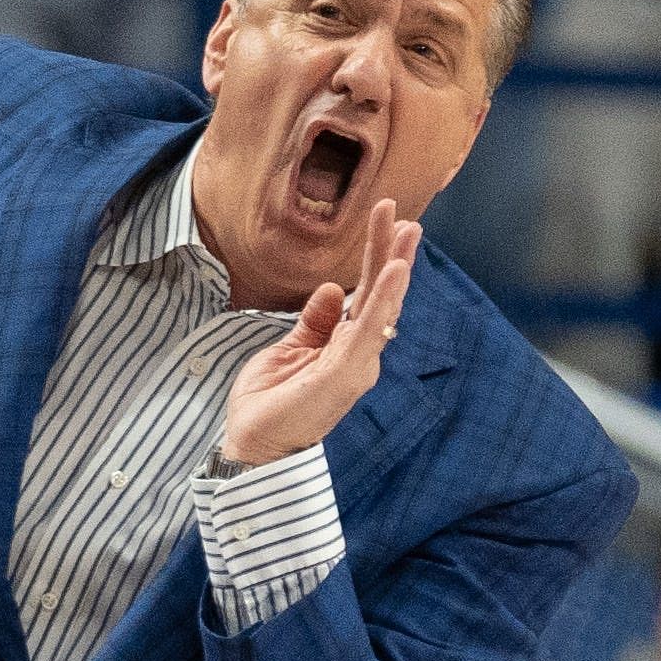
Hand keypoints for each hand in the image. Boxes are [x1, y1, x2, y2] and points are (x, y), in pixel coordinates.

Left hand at [219, 200, 418, 467]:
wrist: (253, 445)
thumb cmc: (270, 403)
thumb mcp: (290, 348)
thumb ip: (315, 321)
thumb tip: (332, 288)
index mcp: (344, 346)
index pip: (366, 294)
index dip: (376, 257)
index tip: (385, 220)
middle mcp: (358, 354)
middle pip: (380, 295)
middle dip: (392, 252)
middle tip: (404, 214)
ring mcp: (356, 364)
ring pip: (382, 306)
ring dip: (395, 265)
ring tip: (407, 230)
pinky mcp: (346, 373)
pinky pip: (369, 329)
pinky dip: (383, 298)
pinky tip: (394, 269)